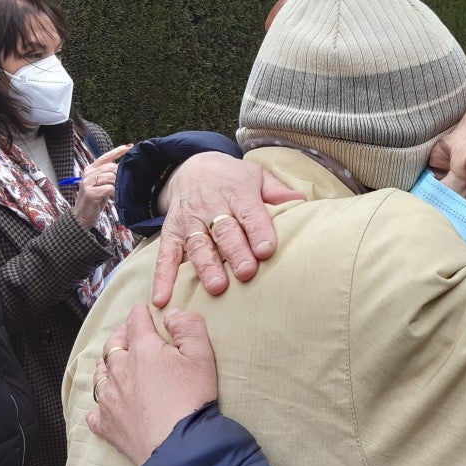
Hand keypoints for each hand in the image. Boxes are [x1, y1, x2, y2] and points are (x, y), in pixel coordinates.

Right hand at [73, 144, 131, 228]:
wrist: (82, 216)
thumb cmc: (94, 201)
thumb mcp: (100, 185)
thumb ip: (107, 175)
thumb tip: (122, 168)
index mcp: (90, 170)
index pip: (105, 157)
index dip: (118, 151)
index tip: (129, 147)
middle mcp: (88, 174)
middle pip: (111, 167)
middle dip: (119, 176)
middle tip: (119, 187)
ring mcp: (88, 182)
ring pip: (111, 177)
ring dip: (117, 187)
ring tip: (115, 195)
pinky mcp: (91, 193)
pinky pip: (110, 188)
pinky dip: (115, 194)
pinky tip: (113, 198)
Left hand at [87, 305, 218, 465]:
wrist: (179, 446)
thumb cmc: (192, 399)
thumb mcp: (202, 355)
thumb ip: (189, 327)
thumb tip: (173, 313)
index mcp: (143, 349)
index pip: (136, 321)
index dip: (141, 313)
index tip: (143, 312)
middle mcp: (119, 370)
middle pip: (113, 345)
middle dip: (120, 336)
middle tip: (127, 335)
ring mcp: (110, 398)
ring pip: (100, 375)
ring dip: (107, 366)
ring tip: (114, 365)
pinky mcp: (107, 425)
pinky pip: (95, 412)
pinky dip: (100, 406)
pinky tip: (106, 406)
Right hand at [152, 151, 304, 305]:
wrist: (192, 167)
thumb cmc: (233, 180)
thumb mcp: (256, 177)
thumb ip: (277, 191)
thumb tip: (302, 201)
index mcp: (237, 194)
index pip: (250, 213)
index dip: (258, 231)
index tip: (267, 251)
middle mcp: (212, 207)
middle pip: (224, 231)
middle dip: (235, 252)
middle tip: (246, 273)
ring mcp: (190, 221)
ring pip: (198, 245)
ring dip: (207, 266)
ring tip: (217, 287)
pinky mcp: (171, 233)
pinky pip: (166, 255)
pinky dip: (163, 277)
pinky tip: (163, 298)